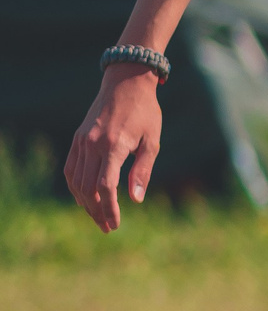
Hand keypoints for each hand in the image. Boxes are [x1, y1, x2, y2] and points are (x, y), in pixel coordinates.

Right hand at [64, 67, 165, 232]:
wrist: (126, 83)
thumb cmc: (145, 112)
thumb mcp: (153, 141)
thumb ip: (142, 171)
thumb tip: (135, 200)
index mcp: (114, 146)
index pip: (106, 187)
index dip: (110, 209)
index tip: (116, 224)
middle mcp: (93, 145)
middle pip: (88, 189)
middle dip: (97, 212)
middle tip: (107, 228)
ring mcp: (82, 141)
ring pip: (76, 181)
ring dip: (84, 203)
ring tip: (97, 217)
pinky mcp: (78, 138)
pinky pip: (70, 168)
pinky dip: (75, 186)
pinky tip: (84, 198)